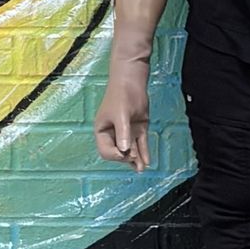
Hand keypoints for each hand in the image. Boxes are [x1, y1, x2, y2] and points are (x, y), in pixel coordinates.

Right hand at [93, 54, 151, 172]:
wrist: (132, 79)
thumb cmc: (121, 95)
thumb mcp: (120, 115)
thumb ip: (123, 133)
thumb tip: (124, 151)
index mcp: (102, 131)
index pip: (106, 150)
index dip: (115, 155)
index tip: (124, 153)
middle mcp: (114, 134)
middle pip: (118, 153)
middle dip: (126, 158)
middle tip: (135, 158)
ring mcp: (127, 131)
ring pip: (131, 150)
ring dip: (136, 159)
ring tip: (142, 169)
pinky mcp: (138, 128)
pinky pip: (141, 143)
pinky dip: (144, 152)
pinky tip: (147, 161)